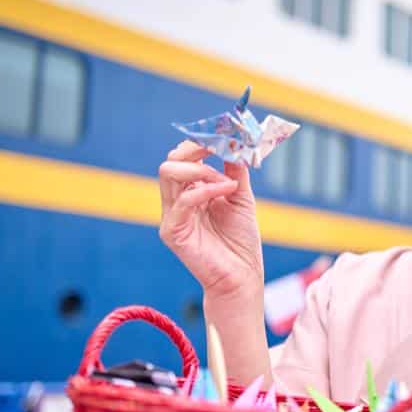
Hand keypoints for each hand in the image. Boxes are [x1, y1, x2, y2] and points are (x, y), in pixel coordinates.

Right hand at [158, 141, 263, 301]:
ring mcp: (172, 216)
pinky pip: (184, 200)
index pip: (183, 158)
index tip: (224, 135)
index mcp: (190, 193)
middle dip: (195, 149)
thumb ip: (235, 170)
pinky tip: (228, 190)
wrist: (242, 276)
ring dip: (201, 169)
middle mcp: (177, 202)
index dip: (200, 143)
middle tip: (220, 149)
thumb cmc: (241, 241)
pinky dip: (208, 188)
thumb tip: (234, 141)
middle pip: (170, 162)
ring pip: (169, 173)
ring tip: (226, 181)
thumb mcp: (241, 197)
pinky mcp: (173, 232)